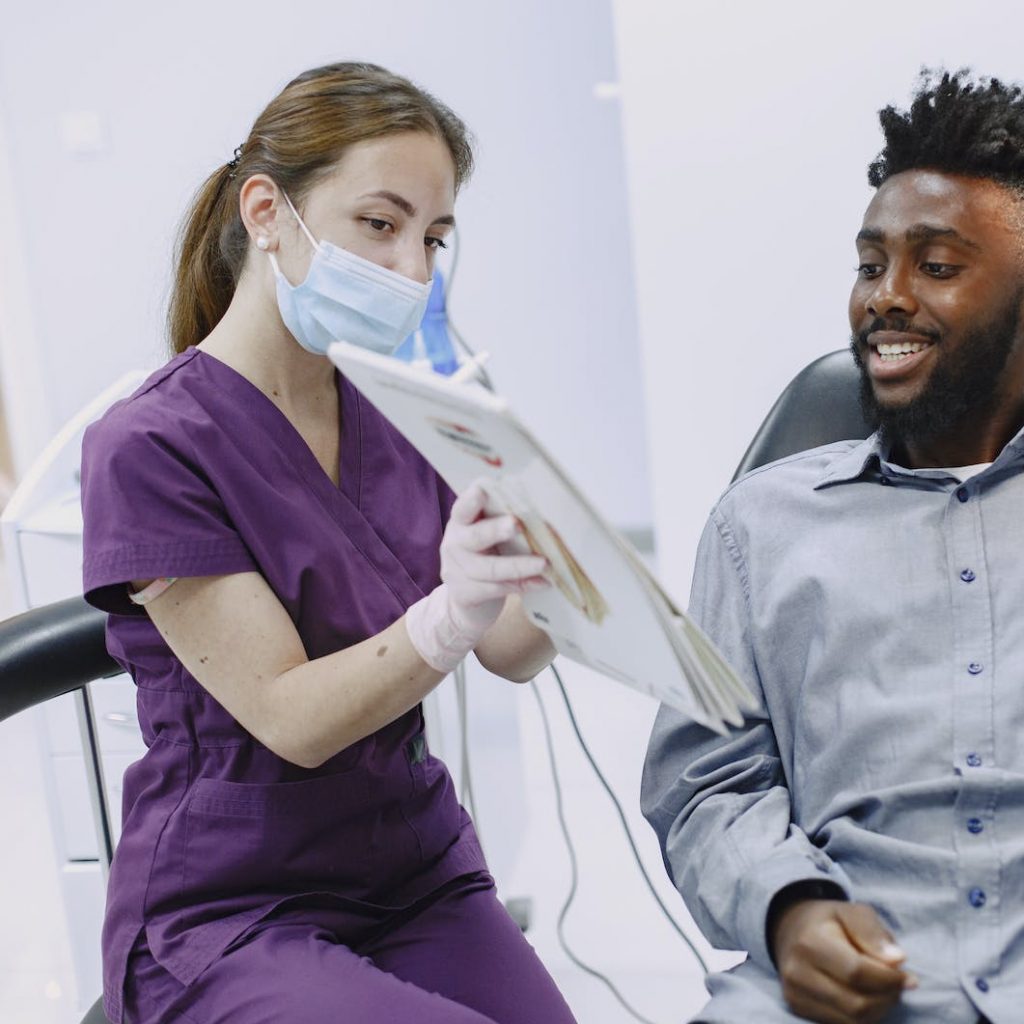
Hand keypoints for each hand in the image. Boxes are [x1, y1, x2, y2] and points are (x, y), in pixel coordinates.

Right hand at [404, 480, 548, 673]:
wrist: (466, 599)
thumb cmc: (484, 557)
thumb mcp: (486, 535)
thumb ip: (501, 522)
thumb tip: (543, 513)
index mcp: (460, 523)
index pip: (462, 509)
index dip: (470, 501)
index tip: (481, 490)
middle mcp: (454, 544)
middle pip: (475, 536)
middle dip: (495, 530)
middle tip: (516, 525)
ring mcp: (456, 571)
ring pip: (490, 569)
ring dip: (520, 566)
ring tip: (544, 563)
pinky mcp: (465, 594)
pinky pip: (497, 589)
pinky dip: (523, 585)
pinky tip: (542, 582)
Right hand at [770, 900, 916, 1023]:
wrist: (791, 929)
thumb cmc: (830, 921)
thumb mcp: (852, 912)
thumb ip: (873, 933)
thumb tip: (898, 961)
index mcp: (811, 941)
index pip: (857, 972)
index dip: (890, 980)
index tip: (910, 978)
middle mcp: (798, 971)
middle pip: (857, 1004)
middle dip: (888, 998)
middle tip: (899, 985)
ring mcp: (795, 993)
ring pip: (853, 1020)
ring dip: (879, 1010)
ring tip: (885, 990)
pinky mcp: (797, 1007)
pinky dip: (863, 1016)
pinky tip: (867, 997)